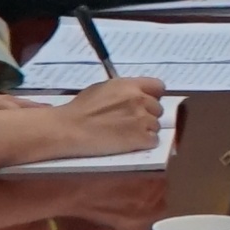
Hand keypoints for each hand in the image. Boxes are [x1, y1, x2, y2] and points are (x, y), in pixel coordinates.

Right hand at [44, 76, 166, 159]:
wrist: (70, 129)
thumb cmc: (80, 109)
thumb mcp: (102, 89)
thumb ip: (123, 90)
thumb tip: (133, 94)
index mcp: (130, 85)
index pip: (158, 86)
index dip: (153, 96)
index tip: (146, 103)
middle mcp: (140, 100)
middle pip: (158, 109)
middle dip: (148, 115)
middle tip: (132, 123)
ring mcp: (142, 119)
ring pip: (156, 126)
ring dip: (146, 131)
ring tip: (128, 135)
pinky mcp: (141, 138)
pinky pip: (153, 140)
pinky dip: (144, 144)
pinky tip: (130, 144)